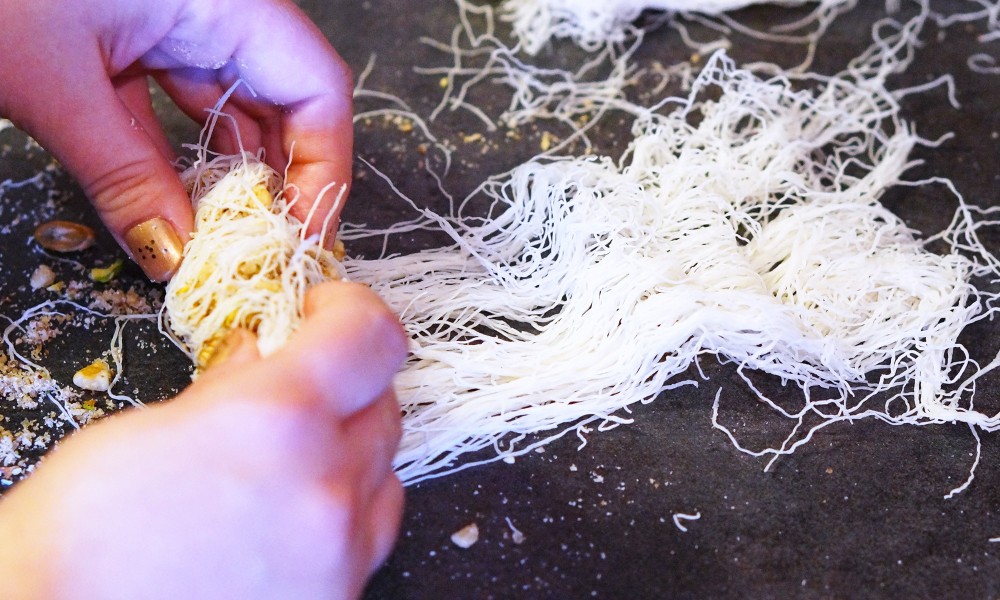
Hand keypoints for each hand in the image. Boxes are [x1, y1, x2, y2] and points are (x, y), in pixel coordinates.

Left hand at [0, 0, 352, 279]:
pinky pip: (174, 104)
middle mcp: (212, 5)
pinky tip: (169, 210)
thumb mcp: (53, 82)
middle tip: (258, 256)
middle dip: (274, 184)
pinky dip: (174, 158)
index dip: (323, 169)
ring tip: (214, 246)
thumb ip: (124, 174)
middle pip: (282, 103)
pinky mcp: (129, 35)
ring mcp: (170, 19)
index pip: (316, 88)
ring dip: (222, 179)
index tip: (301, 238)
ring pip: (228, 108)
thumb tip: (174, 254)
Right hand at [0, 282, 406, 598]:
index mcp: (273, 422)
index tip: (325, 310)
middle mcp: (324, 488)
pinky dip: (343, 508)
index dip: (350, 309)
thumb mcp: (134, 436)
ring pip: (385, 469)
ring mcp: (339, 553)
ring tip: (283, 458)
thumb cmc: (71, 554)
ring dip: (348, 447)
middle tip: (294, 384)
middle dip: (345, 381)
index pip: (370, 335)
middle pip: (383, 401)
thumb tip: (259, 358)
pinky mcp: (338, 598)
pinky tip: (286, 513)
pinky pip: (369, 534)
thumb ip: (221, 389)